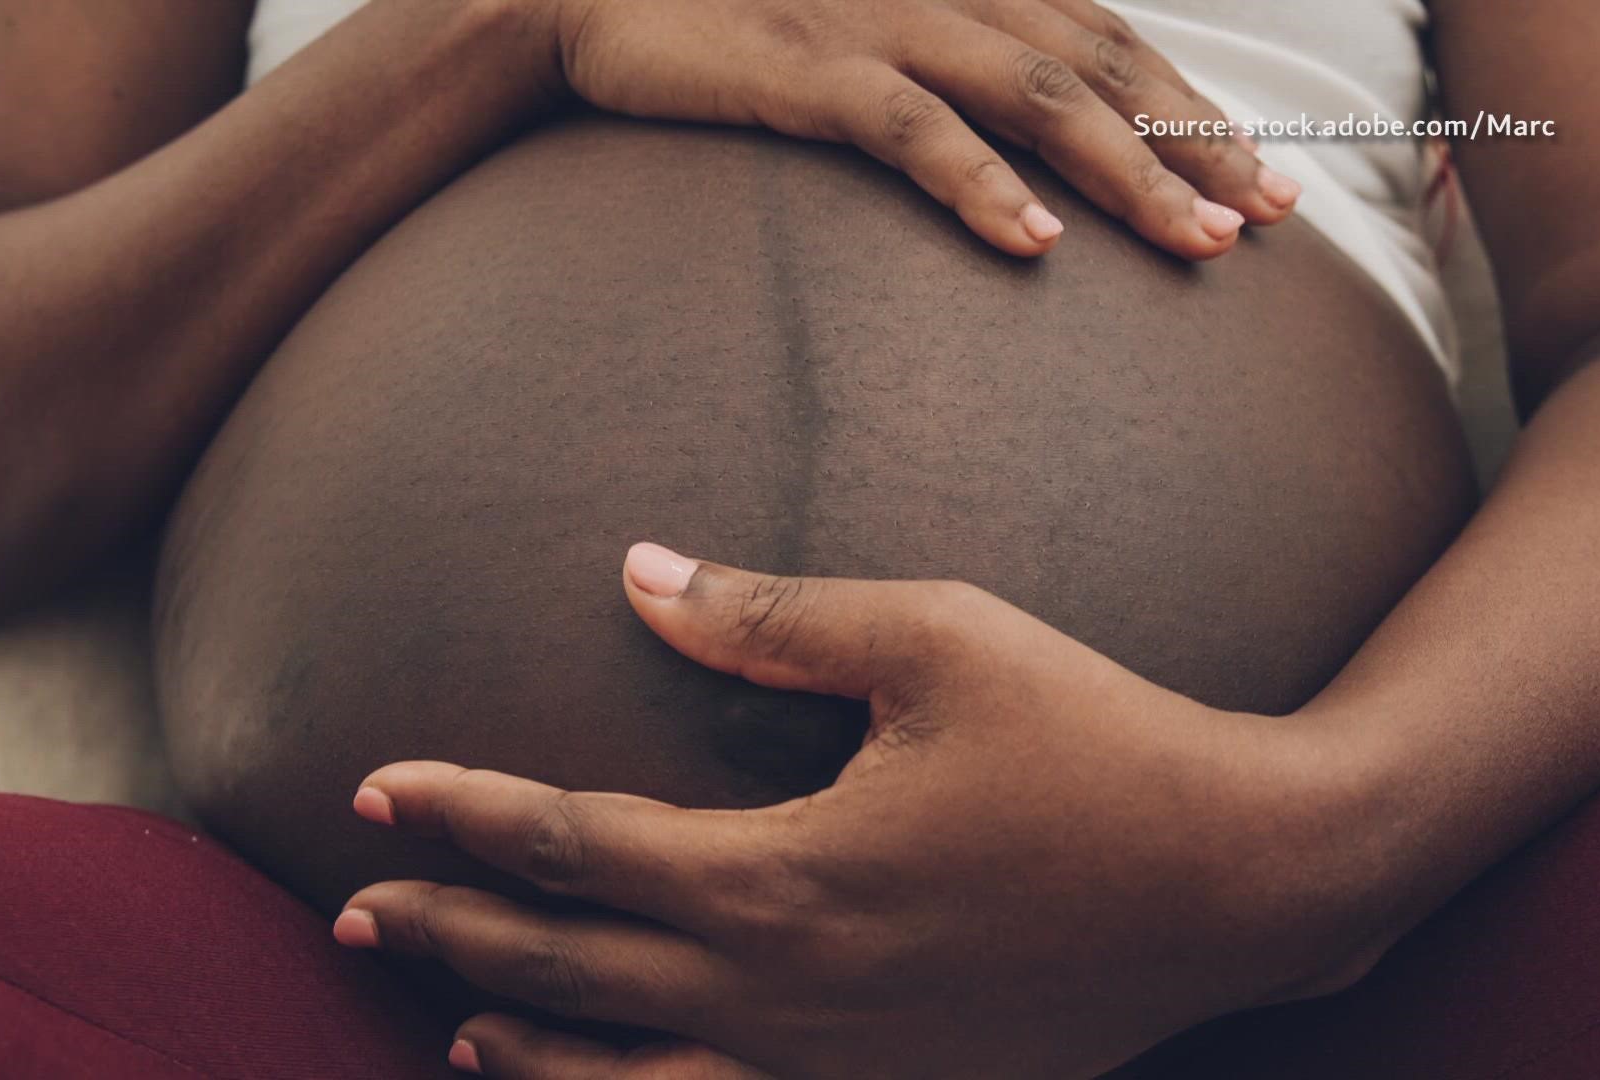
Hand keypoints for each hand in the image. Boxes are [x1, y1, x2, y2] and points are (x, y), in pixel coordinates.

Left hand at [336, 544, 1380, 1077]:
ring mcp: (840, 1063)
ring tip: (452, 1029)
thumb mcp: (936, 639)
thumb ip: (773, 617)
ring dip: (527, 1048)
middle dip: (451, 937)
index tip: (371, 786)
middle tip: (355, 909)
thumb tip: (638, 570)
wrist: (1244, 878)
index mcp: (783, 875)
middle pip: (570, 974)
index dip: (459, 814)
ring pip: (633, 1078)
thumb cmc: (1096, 740)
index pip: (571, 847)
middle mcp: (787, 990)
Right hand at [538, 0, 1299, 258]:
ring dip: (1127, 170)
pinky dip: (978, 182)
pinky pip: (911, 128)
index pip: (1107, 41)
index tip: (1272, 175)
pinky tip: (1032, 244)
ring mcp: (878, 19)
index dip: (1195, 107)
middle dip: (1198, 143)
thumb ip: (944, 59)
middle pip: (1101, 66)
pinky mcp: (807, 65)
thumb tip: (1020, 145)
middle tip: (1274, 218)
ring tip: (1199, 242)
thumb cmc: (729, 14)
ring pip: (1035, 93)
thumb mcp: (857, 25)